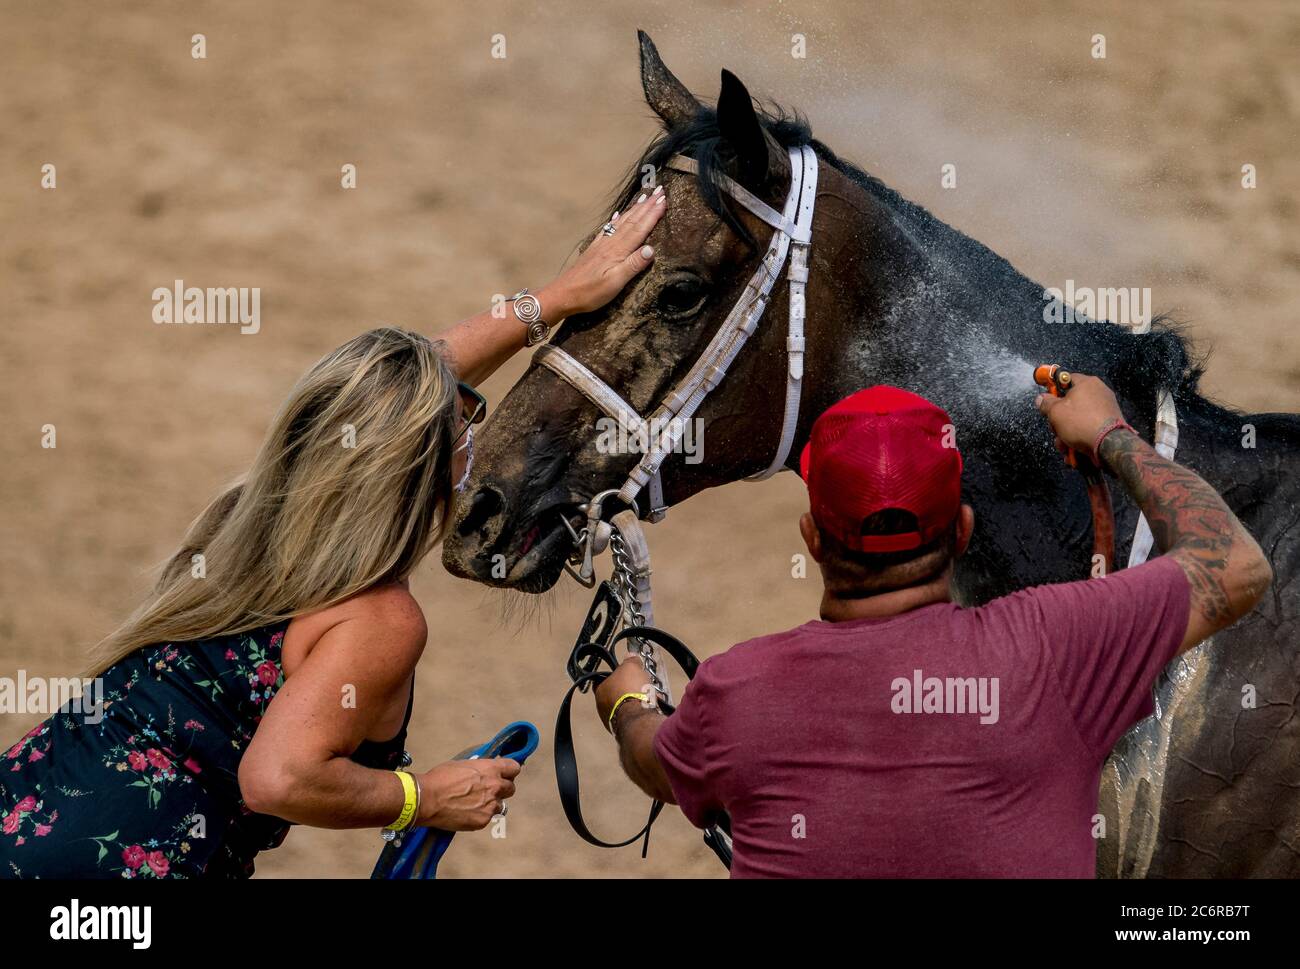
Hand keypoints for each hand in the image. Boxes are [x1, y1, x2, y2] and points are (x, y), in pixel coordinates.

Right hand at [418, 757, 520, 830]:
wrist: (427, 799)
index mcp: (491, 769)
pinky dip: (480, 816)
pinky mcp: (483, 821)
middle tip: (489, 790)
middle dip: (502, 789)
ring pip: (500, 805)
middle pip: (511, 788)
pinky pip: (488, 818)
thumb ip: (479, 769)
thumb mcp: (463, 765)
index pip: (514, 768)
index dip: (509, 771)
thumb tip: (484, 770)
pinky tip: (467, 813)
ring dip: (492, 804)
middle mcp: (495, 787)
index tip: (505, 774)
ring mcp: (490, 805)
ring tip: (475, 804)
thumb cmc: (440, 778)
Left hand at [544, 186, 666, 316]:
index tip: (664, 199)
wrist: (563, 295)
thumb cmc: (589, 293)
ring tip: (644, 197)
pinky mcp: (594, 249)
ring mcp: (601, 245)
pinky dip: (617, 219)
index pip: (640, 229)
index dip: (653, 214)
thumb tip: (651, 249)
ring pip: (622, 222)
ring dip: (635, 209)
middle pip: (632, 221)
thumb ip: (633, 265)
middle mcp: (610, 244)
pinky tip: (619, 214)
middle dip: (647, 206)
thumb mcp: (614, 283)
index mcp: (617, 251)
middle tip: (660, 191)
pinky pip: (609, 229)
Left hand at [593, 656, 658, 729]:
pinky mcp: (626, 730)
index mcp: (600, 691)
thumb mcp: (631, 667)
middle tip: (641, 685)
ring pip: (627, 707)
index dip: (617, 676)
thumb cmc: (630, 691)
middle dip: (630, 689)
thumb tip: (631, 656)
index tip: (627, 674)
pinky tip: (650, 708)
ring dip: (637, 702)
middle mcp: (603, 708)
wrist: (639, 718)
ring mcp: (614, 721)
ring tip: (649, 697)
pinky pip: (635, 718)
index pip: (604, 680)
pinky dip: (642, 713)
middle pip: (617, 694)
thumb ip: (630, 661)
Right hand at [1034, 372, 1125, 460]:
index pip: (1065, 379)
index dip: (1053, 389)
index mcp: (1087, 383)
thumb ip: (1046, 403)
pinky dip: (1080, 437)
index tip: (1047, 399)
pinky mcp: (1110, 422)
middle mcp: (1099, 392)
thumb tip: (1041, 398)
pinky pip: (1089, 426)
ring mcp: (1106, 407)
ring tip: (1064, 446)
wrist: (1109, 443)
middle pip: (1071, 402)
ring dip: (1067, 433)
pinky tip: (1074, 450)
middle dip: (1059, 420)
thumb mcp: (1055, 412)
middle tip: (1055, 430)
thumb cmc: (1081, 422)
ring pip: (1078, 418)